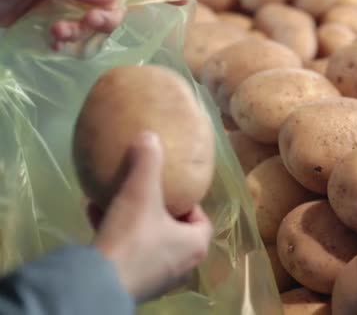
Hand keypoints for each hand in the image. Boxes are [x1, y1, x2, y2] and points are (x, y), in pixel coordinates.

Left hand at [0, 0, 125, 49]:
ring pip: (84, 36)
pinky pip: (63, 44)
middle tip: (82, 24)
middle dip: (93, 26)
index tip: (96, 19)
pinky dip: (61, 46)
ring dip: (76, 37)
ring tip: (56, 32)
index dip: (110, 12)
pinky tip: (51, 42)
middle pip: (101, 21)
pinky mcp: (42, 29)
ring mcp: (58, 14)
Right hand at [90, 132, 212, 301]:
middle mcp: (183, 265)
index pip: (201, 219)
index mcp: (195, 245)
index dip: (187, 201)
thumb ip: (147, 161)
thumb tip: (150, 135)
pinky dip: (116, 234)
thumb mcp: (141, 191)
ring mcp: (158, 277)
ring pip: (148, 240)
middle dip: (156, 209)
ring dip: (132, 219)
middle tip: (143, 191)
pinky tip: (94, 212)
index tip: (170, 187)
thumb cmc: (133, 236)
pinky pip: (129, 253)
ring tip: (113, 198)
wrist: (99, 283)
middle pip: (173, 229)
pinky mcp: (134, 284)